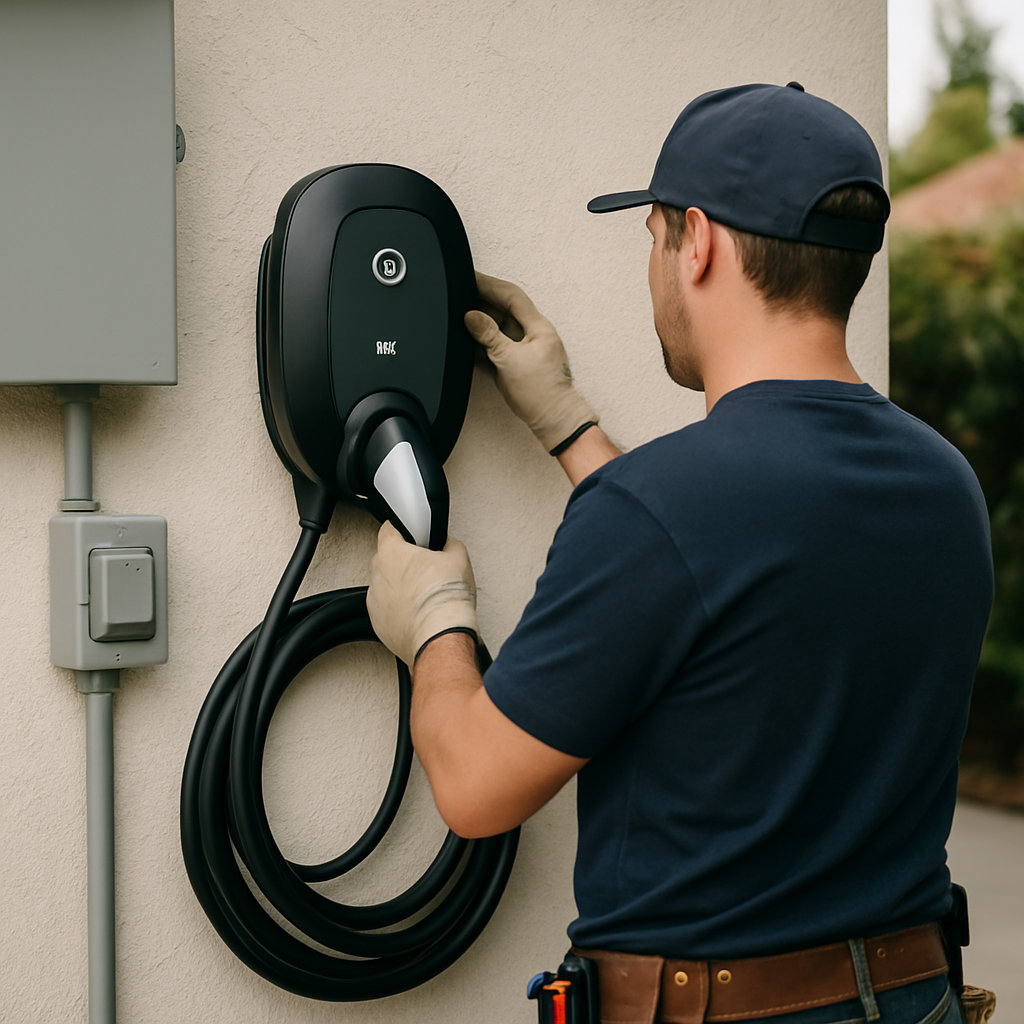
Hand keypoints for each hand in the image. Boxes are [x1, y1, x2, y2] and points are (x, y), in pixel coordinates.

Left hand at [366, 522, 477, 666]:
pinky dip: (400, 609)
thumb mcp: (459, 558)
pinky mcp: (379, 625)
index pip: (388, 529)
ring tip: (425, 594)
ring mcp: (375, 602)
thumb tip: (447, 544)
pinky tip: (420, 612)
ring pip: (386, 586)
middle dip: (404, 561)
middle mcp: (377, 576)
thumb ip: (448, 543)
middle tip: (427, 568)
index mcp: (391, 553)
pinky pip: (388, 610)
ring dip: (401, 586)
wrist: (441, 638)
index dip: (403, 529)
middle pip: (387, 559)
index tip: (414, 535)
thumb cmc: (445, 599)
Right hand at [465, 273, 597, 453]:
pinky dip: (483, 342)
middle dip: (482, 301)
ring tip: (459, 316)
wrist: (554, 421)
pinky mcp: (519, 365)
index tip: (470, 277)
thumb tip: (471, 316)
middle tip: (460, 294)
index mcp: (538, 327)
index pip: (511, 296)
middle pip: (504, 310)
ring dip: (480, 322)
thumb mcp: (509, 359)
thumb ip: (488, 335)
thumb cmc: (541, 393)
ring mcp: (526, 350)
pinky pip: (498, 347)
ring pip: (499, 328)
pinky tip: (469, 342)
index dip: (489, 284)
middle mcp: (533, 335)